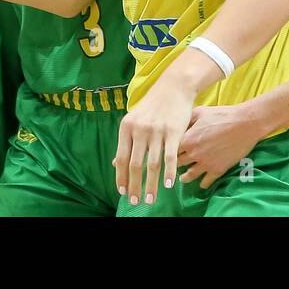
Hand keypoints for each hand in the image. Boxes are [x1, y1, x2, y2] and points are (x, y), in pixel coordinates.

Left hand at [112, 76, 196, 207]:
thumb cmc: (153, 105)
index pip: (120, 158)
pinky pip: (170, 157)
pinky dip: (168, 173)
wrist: (174, 86)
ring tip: (150, 199)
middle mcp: (139, 129)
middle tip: (135, 202)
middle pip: (135, 165)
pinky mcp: (174, 131)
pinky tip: (168, 185)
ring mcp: (156, 131)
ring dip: (150, 185)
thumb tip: (114, 163)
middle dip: (134, 186)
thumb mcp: (134, 119)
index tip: (123, 192)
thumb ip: (126, 141)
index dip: (121, 178)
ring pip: (152, 164)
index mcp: (126, 127)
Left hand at [178, 103, 265, 190]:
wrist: (244, 124)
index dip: (171, 151)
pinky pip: (206, 182)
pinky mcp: (218, 170)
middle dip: (176, 164)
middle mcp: (194, 154)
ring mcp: (205, 164)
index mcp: (187, 139)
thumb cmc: (222, 115)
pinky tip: (202, 183)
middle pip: (179, 163)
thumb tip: (180, 125)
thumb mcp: (200, 112)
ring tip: (183, 178)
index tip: (170, 152)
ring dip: (185, 177)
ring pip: (190, 175)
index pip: (172, 149)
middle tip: (175, 166)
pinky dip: (203, 183)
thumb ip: (187, 120)